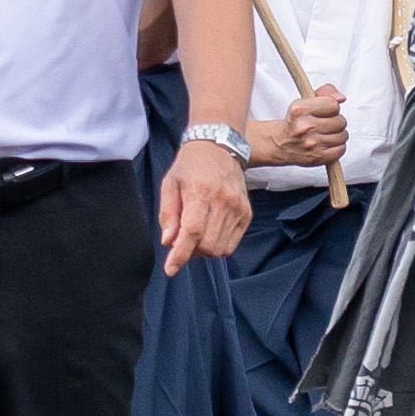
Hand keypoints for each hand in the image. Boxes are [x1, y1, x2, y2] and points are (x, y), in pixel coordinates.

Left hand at [157, 140, 251, 275]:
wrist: (218, 147)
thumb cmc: (190, 165)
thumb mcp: (170, 183)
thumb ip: (168, 213)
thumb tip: (168, 241)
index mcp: (200, 192)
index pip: (192, 232)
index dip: (180, 254)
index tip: (170, 268)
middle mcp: (223, 201)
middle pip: (207, 245)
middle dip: (191, 251)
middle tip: (182, 240)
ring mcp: (238, 208)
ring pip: (220, 248)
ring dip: (204, 250)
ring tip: (196, 234)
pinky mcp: (246, 213)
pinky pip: (232, 243)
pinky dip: (218, 245)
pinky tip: (210, 232)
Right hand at [250, 86, 347, 169]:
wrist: (280, 144)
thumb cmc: (296, 122)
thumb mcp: (305, 101)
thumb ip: (326, 93)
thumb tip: (341, 98)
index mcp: (300, 110)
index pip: (333, 105)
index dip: (331, 107)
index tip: (324, 111)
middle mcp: (305, 127)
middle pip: (340, 121)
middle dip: (336, 121)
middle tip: (324, 124)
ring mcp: (312, 144)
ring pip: (343, 135)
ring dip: (337, 135)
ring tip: (325, 134)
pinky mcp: (318, 157)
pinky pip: (341, 149)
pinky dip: (337, 147)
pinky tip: (326, 144)